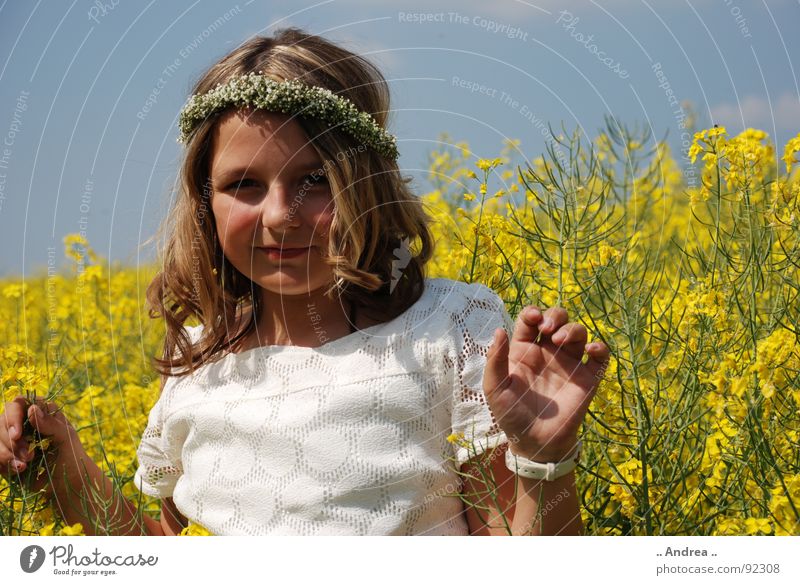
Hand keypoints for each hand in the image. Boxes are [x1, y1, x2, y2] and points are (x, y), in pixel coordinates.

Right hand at [0, 396, 81, 493]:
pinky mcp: (6, 455)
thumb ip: (50, 423)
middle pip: (2, 422)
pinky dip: (5, 464)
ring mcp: (12, 439)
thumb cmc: (71, 453)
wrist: (66, 480)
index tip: (17, 435)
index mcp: (40, 411)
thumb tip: (32, 409)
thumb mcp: (66, 437)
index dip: (12, 416)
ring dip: (8, 454)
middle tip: (29, 455)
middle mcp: (23, 422)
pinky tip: (20, 470)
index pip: (18, 403)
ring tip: (25, 465)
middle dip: (12, 442)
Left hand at [483, 306, 609, 461]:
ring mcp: (569, 364)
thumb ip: (494, 360)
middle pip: (557, 319)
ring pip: (578, 332)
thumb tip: (499, 330)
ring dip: (573, 329)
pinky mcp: (587, 378)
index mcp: (525, 350)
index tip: (533, 318)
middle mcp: (548, 352)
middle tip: (548, 329)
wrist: (534, 443)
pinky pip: (601, 356)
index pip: (530, 320)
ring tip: (561, 340)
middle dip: (556, 316)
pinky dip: (601, 347)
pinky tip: (591, 349)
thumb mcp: (495, 389)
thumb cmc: (511, 415)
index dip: (533, 312)